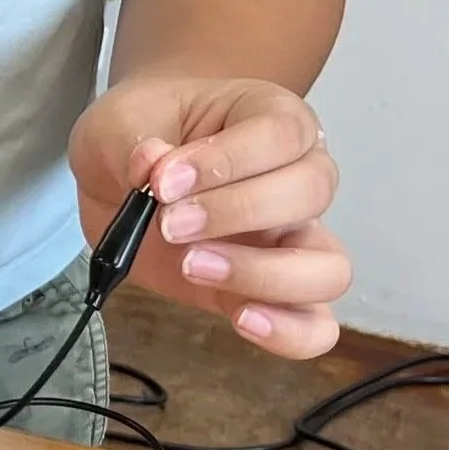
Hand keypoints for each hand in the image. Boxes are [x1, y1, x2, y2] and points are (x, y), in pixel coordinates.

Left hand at [70, 74, 346, 355]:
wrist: (122, 167)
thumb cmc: (140, 130)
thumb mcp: (119, 120)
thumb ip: (133, 140)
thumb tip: (151, 162)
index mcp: (272, 118)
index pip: (280, 134)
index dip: (225, 161)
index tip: (163, 179)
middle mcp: (298, 176)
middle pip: (310, 193)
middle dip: (236, 212)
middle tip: (169, 221)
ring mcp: (292, 239)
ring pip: (328, 267)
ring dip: (263, 273)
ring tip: (193, 264)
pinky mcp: (269, 291)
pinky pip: (314, 326)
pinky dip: (288, 332)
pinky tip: (241, 318)